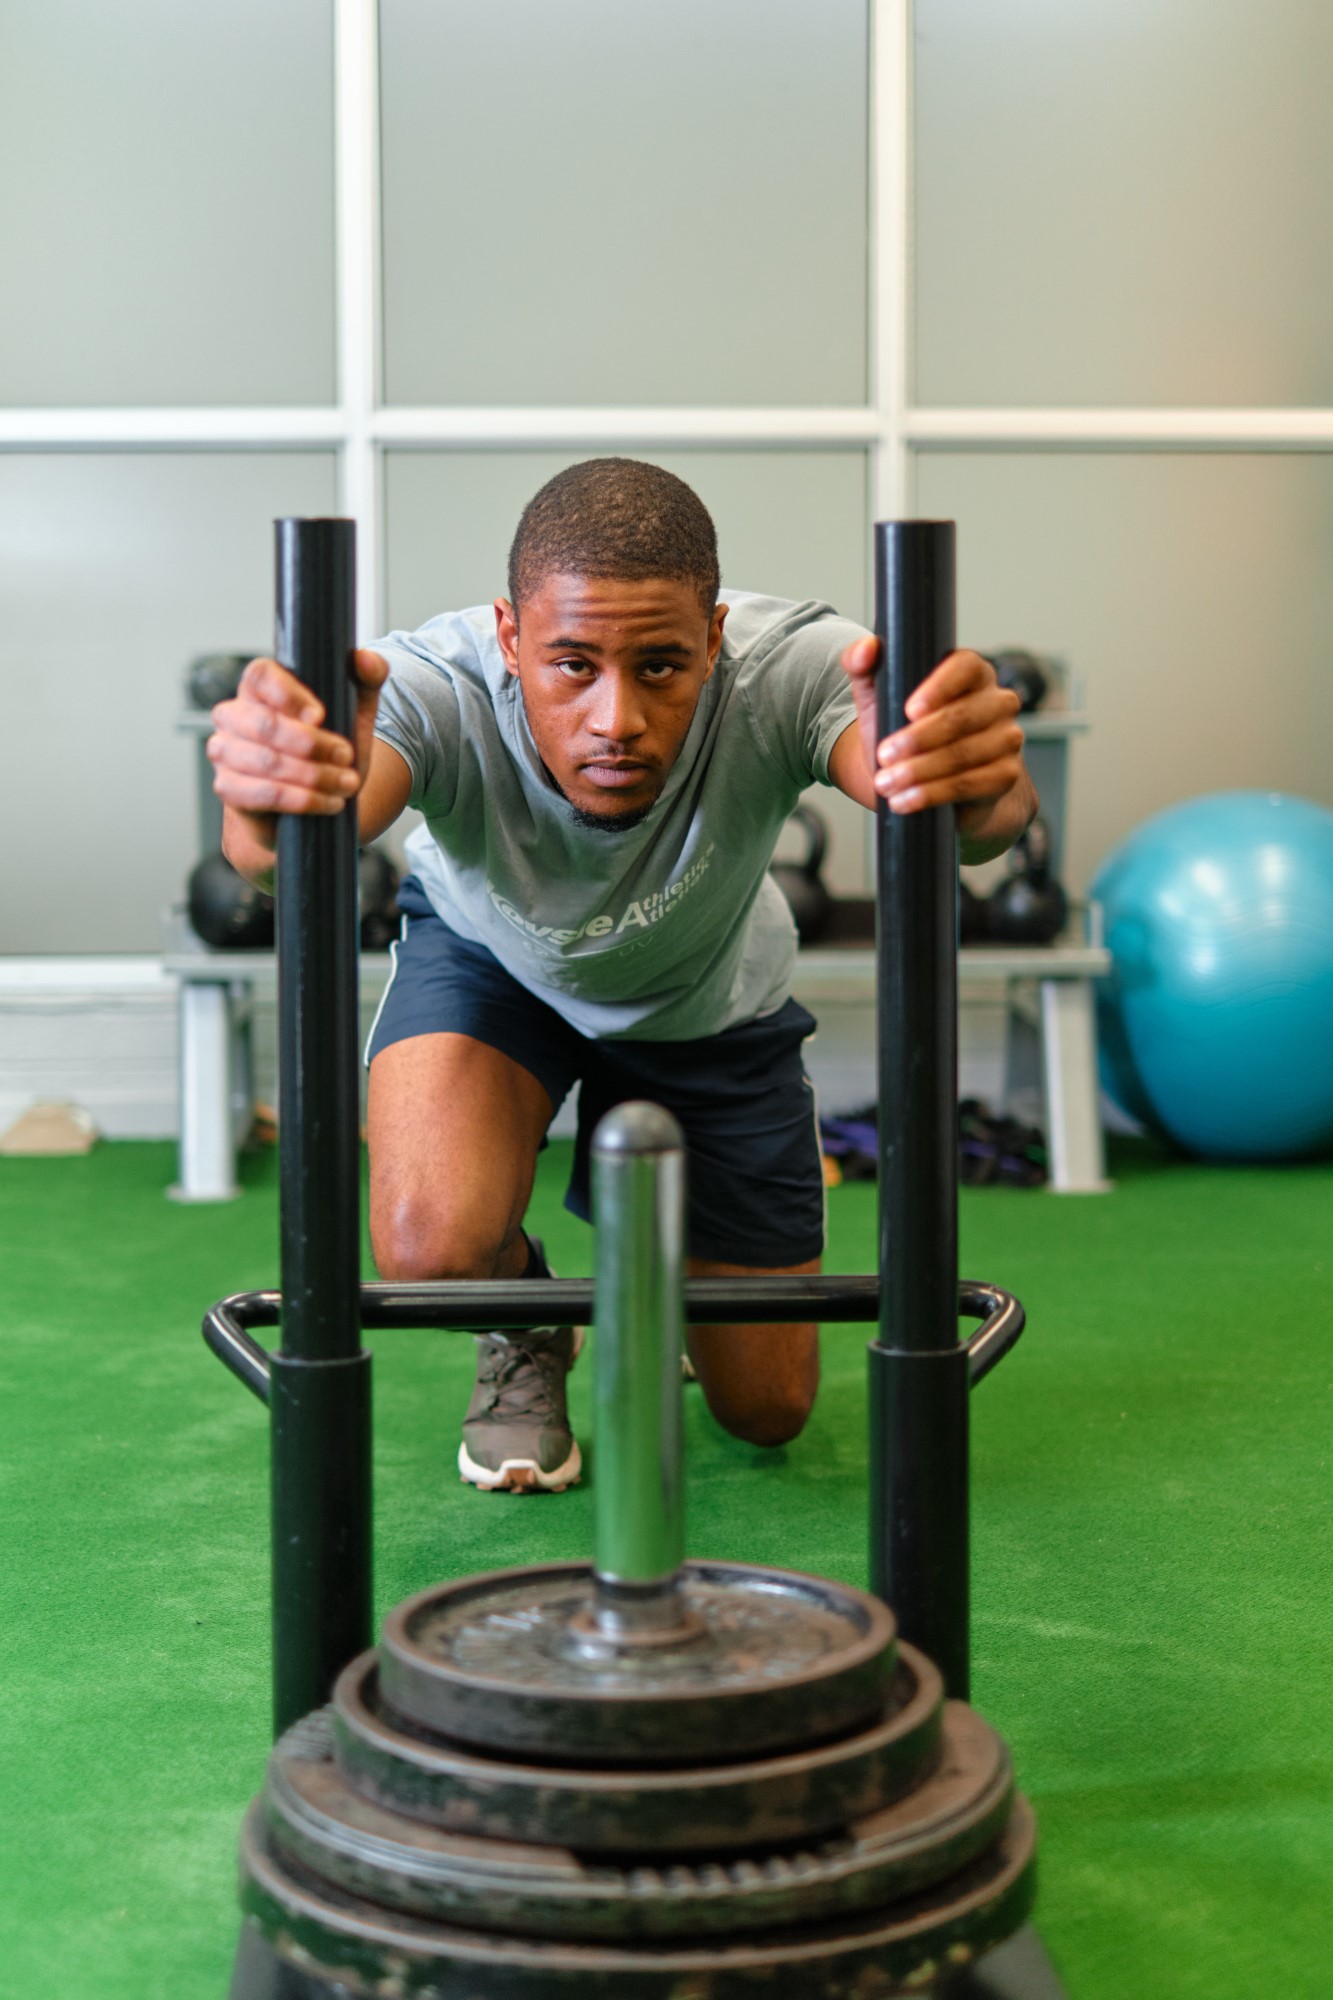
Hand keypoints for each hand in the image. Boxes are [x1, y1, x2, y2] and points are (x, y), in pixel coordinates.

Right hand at [207, 650, 387, 844]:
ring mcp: (225, 751)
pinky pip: (263, 794)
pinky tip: (329, 802)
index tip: (320, 715)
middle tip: (346, 756)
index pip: (260, 675)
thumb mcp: (354, 713)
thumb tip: (365, 659)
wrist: (313, 802)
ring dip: (315, 776)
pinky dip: (303, 800)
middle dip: (314, 745)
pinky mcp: (228, 787)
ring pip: (267, 762)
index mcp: (260, 687)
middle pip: (265, 723)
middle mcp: (235, 715)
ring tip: (347, 782)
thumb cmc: (327, 750)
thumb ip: (365, 679)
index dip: (289, 694)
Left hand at [840, 639, 1025, 824]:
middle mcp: (998, 702)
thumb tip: (865, 650)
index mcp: (973, 673)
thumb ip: (864, 667)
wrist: (926, 781)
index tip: (909, 709)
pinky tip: (906, 800)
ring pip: (963, 754)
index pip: (965, 667)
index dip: (939, 687)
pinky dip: (932, 794)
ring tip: (886, 782)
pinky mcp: (1005, 776)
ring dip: (919, 771)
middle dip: (918, 739)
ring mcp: (1007, 739)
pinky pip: (970, 785)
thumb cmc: (905, 731)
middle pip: (962, 716)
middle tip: (884, 755)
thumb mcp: (880, 697)